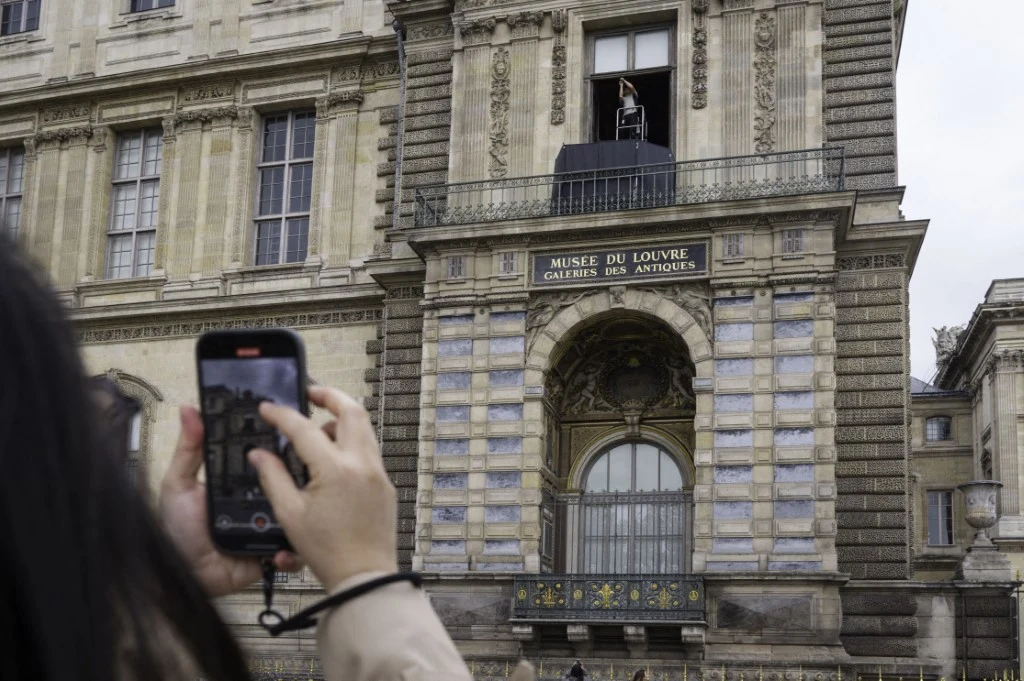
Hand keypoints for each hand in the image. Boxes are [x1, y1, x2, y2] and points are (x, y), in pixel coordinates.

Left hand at [159, 405, 300, 597]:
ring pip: (297, 516)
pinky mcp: (272, 553)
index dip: (279, 449)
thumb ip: (188, 448)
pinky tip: (281, 551)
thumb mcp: (178, 484)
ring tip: (301, 512)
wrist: (181, 574)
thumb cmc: (175, 530)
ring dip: (302, 515)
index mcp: (240, 483)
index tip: (293, 434)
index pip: (266, 461)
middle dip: (301, 480)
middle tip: (308, 473)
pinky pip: (293, 551)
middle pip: (288, 486)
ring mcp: (268, 528)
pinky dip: (293, 553)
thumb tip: (188, 408)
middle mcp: (259, 502)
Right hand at [247, 386, 397, 591]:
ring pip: (364, 427)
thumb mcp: (289, 514)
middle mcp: (362, 464)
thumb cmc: (328, 551)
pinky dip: (352, 442)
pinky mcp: (385, 483)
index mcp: (336, 470)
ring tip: (318, 430)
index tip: (268, 409)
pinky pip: (369, 449)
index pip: (304, 428)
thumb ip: (273, 477)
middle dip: (329, 395)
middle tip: (310, 393)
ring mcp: (378, 472)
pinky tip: (333, 456)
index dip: (282, 414)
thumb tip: (259, 454)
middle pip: (352, 410)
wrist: (362, 575)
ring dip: (342, 419)